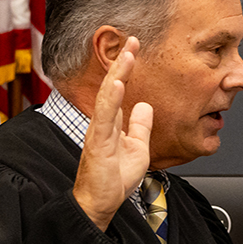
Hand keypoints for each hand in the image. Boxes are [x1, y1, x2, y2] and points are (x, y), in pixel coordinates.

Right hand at [70, 50, 151, 230]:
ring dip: (117, 75)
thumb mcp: (137, 148)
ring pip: (107, 98)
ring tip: (126, 55)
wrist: (100, 203)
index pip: (119, 90)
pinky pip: (104, 118)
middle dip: (122, 63)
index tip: (135, 48)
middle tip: (132, 41)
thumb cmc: (114, 179)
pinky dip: (110, 99)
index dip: (126, 69)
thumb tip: (145, 106)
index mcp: (112, 123)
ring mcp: (99, 132)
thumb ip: (139, 126)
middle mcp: (103, 123)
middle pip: (112, 87)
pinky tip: (116, 83)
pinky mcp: (97, 144)